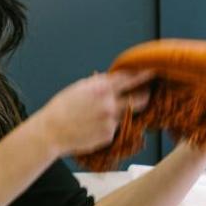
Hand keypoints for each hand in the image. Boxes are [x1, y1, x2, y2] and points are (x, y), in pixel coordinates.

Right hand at [37, 69, 154, 155]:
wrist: (51, 132)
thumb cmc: (62, 108)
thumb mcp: (80, 87)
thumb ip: (100, 83)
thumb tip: (115, 79)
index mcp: (102, 88)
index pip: (131, 78)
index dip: (144, 73)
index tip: (154, 70)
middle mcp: (110, 104)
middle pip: (141, 98)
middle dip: (145, 95)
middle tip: (146, 93)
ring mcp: (111, 122)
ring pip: (127, 114)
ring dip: (122, 112)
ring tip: (101, 114)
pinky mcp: (109, 136)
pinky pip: (116, 128)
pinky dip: (109, 126)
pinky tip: (93, 126)